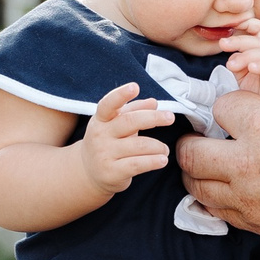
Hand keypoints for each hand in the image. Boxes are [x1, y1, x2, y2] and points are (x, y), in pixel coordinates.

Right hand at [80, 81, 174, 195]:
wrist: (89, 173)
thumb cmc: (108, 142)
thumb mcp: (116, 124)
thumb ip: (134, 111)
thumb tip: (154, 102)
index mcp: (101, 119)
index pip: (108, 104)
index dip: (121, 94)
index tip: (135, 86)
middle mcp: (100, 135)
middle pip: (130, 122)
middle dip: (153, 118)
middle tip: (170, 117)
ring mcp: (104, 154)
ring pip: (139, 145)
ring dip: (158, 146)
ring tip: (164, 149)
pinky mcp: (112, 172)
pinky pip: (138, 165)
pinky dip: (153, 161)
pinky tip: (163, 160)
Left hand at [177, 76, 259, 245]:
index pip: (220, 107)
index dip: (230, 103)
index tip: (242, 108)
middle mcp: (250, 166)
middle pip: (191, 153)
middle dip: (194, 139)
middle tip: (203, 134)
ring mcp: (252, 201)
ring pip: (197, 187)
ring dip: (198, 171)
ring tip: (210, 162)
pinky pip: (218, 213)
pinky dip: (215, 198)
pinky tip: (228, 187)